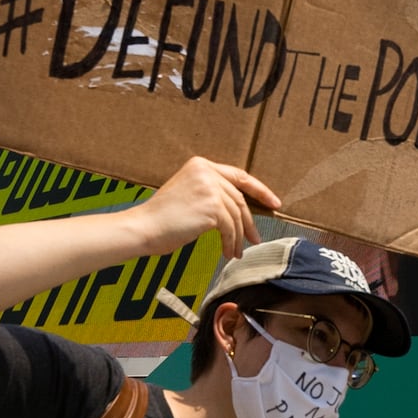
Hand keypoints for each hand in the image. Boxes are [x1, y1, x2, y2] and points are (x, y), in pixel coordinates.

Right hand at [128, 157, 281, 258]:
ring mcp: (210, 187)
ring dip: (238, 237)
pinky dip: (231, 242)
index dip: (259, 191)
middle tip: (255, 239)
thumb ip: (211, 194)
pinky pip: (230, 228)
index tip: (274, 203)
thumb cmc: (161, 218)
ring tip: (236, 251)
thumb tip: (239, 210)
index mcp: (201, 164)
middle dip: (249, 222)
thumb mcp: (188, 195)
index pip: (239, 176)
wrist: (143, 228)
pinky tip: (227, 252)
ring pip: (236, 215)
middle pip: (239, 198)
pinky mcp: (211, 206)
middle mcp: (206, 171)